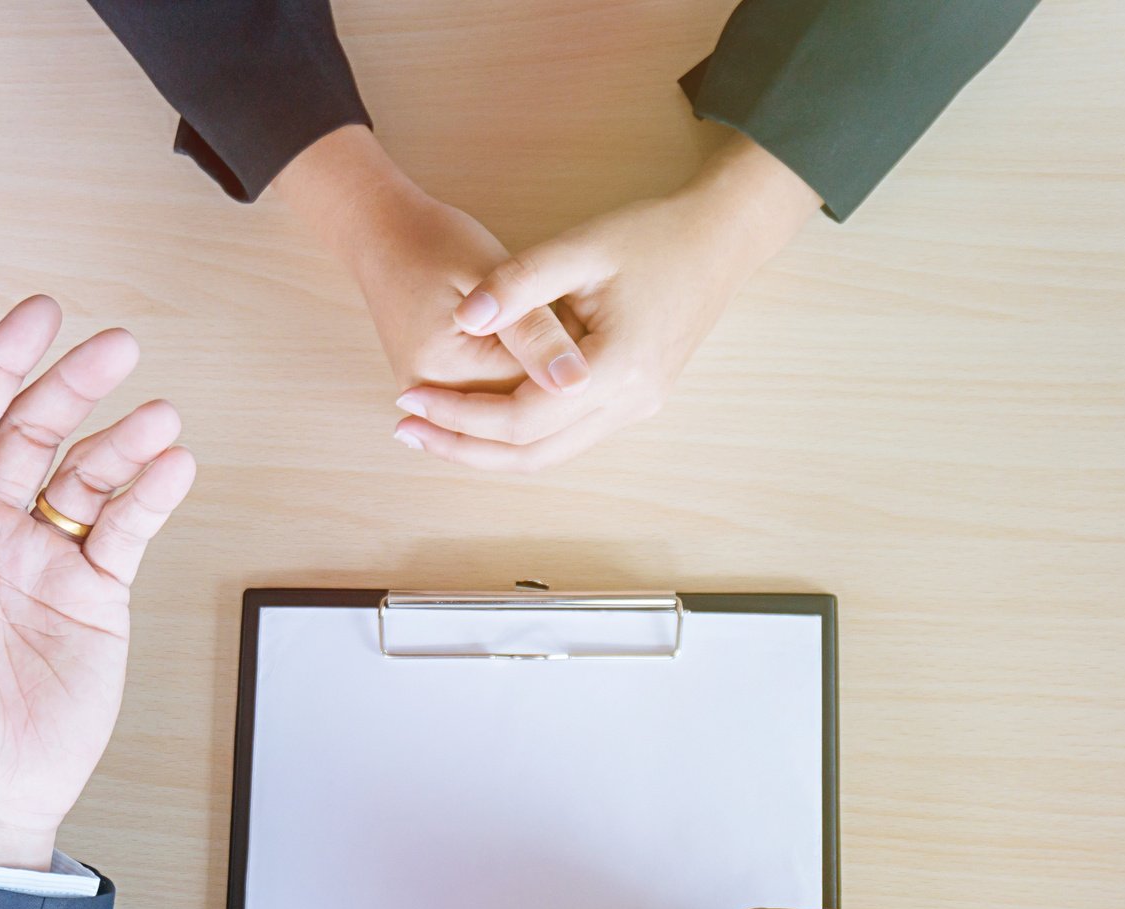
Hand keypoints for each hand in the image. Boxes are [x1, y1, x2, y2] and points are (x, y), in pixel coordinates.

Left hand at [0, 297, 195, 868]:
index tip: (39, 315)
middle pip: (34, 432)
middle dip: (75, 384)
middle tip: (117, 345)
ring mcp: (42, 562)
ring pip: (89, 476)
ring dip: (124, 441)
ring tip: (158, 418)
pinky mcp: (94, 600)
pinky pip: (127, 531)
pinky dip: (153, 495)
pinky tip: (174, 468)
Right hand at [273, 126, 583, 410]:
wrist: (381, 236)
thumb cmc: (436, 244)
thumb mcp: (492, 277)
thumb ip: (535, 334)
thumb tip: (577, 385)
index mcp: (447, 375)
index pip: (535, 393)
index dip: (568, 355)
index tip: (578, 311)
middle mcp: (431, 401)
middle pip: (520, 409)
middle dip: (550, 369)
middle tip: (567, 317)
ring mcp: (428, 403)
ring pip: (508, 409)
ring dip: (534, 375)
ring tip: (542, 326)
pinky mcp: (433, 395)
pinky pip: (489, 400)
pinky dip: (514, 377)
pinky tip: (523, 343)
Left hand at [394, 127, 820, 469]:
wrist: (719, 240)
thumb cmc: (652, 234)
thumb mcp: (580, 246)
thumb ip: (519, 282)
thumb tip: (462, 317)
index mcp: (618, 368)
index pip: (522, 418)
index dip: (458, 414)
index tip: (408, 395)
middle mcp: (632, 404)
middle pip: (532, 455)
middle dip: (462, 448)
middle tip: (405, 429)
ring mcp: (637, 410)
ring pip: (549, 457)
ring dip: (488, 450)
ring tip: (431, 431)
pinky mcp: (634, 404)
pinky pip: (566, 439)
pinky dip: (518, 437)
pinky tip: (478, 418)